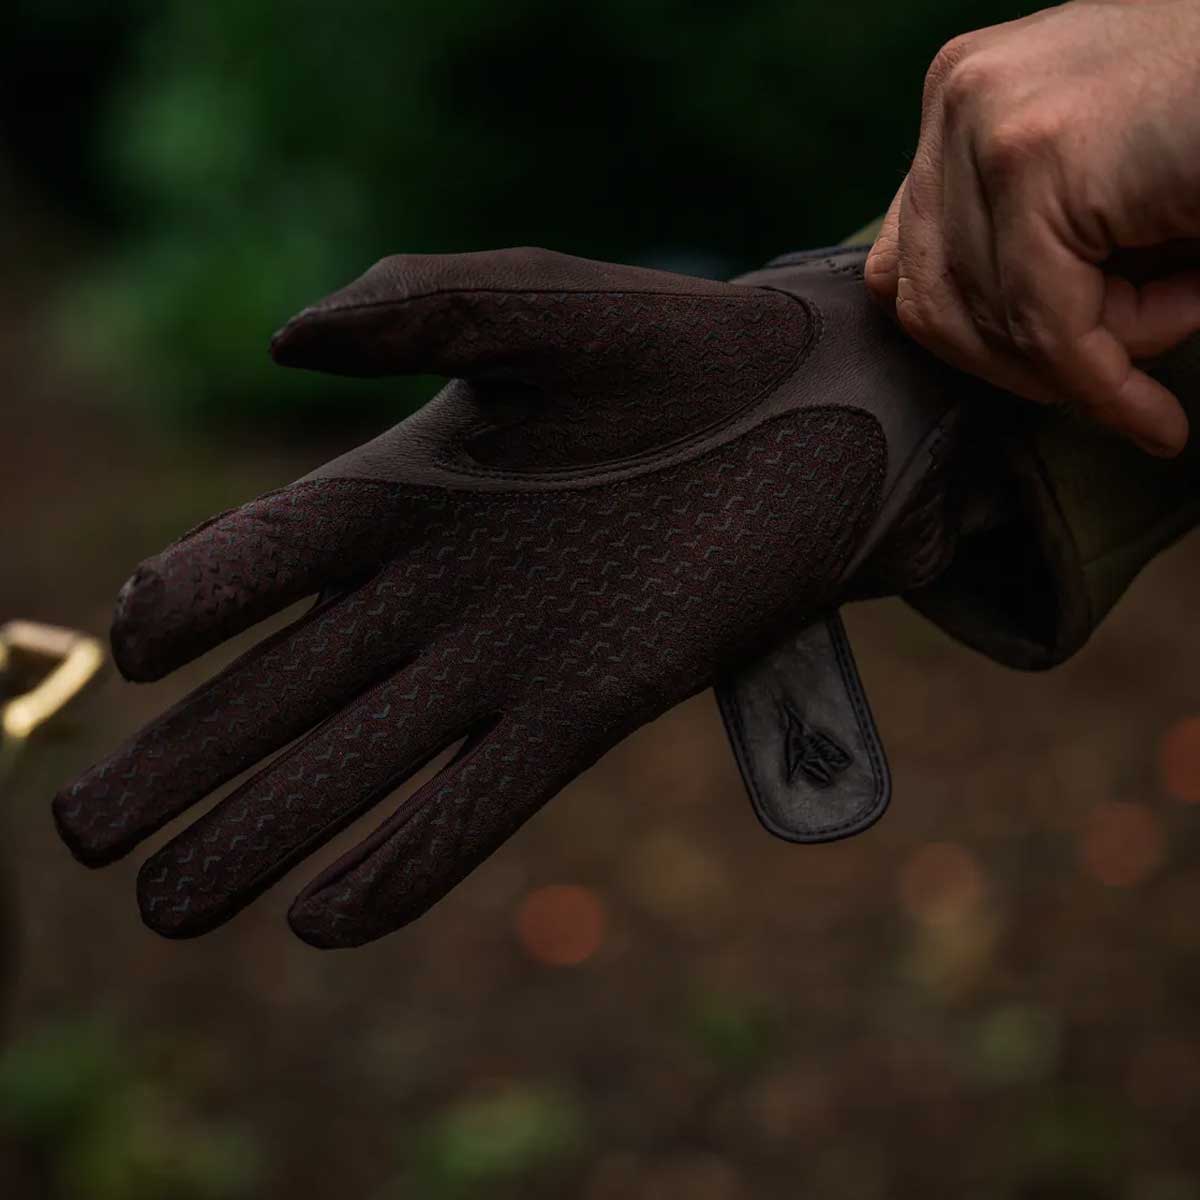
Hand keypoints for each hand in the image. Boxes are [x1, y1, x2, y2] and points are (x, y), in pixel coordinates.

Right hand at [53, 246, 966, 947]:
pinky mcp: (594, 704)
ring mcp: (513, 658)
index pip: (265, 556)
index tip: (129, 647)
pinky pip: (480, 799)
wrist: (818, 415)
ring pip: (362, 763)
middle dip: (184, 764)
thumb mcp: (539, 302)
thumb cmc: (680, 346)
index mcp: (410, 487)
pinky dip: (404, 861)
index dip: (191, 602)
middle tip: (83, 838)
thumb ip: (414, 306)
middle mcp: (442, 588)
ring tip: (167, 907)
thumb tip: (282, 341)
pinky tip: (323, 921)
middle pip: (284, 689)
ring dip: (263, 835)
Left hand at [864, 0, 1199, 456]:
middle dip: (1029, 361)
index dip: (976, 343)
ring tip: (1186, 304)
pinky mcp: (1038, 159)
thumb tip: (972, 350)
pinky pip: (1048, 331)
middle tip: (1123, 360)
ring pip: (993, 324)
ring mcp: (990, 119)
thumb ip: (1018, 251)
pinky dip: (1107, 388)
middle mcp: (959, 93)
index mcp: (963, 96)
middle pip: (929, 305)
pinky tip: (1155, 415)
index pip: (908, 269)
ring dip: (1095, 354)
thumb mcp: (1096, 199)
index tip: (1048, 376)